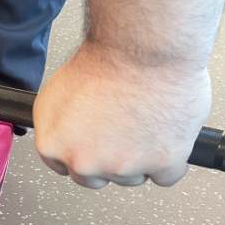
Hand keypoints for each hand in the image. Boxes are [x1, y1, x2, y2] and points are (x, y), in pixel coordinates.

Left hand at [33, 42, 211, 188]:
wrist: (143, 48)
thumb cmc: (104, 60)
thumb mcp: (56, 91)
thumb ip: (57, 125)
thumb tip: (64, 136)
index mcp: (54, 145)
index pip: (64, 167)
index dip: (83, 151)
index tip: (93, 144)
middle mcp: (84, 161)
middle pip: (97, 177)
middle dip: (108, 158)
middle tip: (121, 130)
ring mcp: (123, 167)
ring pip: (132, 177)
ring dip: (139, 157)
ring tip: (144, 122)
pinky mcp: (160, 163)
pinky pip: (167, 176)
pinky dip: (170, 160)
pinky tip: (166, 137)